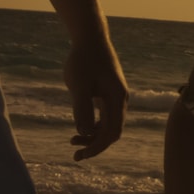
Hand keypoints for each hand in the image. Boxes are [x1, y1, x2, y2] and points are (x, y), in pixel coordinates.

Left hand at [65, 31, 129, 160]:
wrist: (90, 38)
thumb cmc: (83, 60)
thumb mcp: (78, 84)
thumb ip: (81, 108)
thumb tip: (83, 132)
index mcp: (117, 99)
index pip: (111, 133)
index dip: (97, 147)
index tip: (80, 155)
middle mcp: (120, 100)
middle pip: (112, 132)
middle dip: (94, 144)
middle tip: (75, 154)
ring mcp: (115, 96)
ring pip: (108, 124)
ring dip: (92, 135)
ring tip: (73, 140)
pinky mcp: (108, 92)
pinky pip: (104, 115)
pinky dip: (93, 124)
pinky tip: (79, 124)